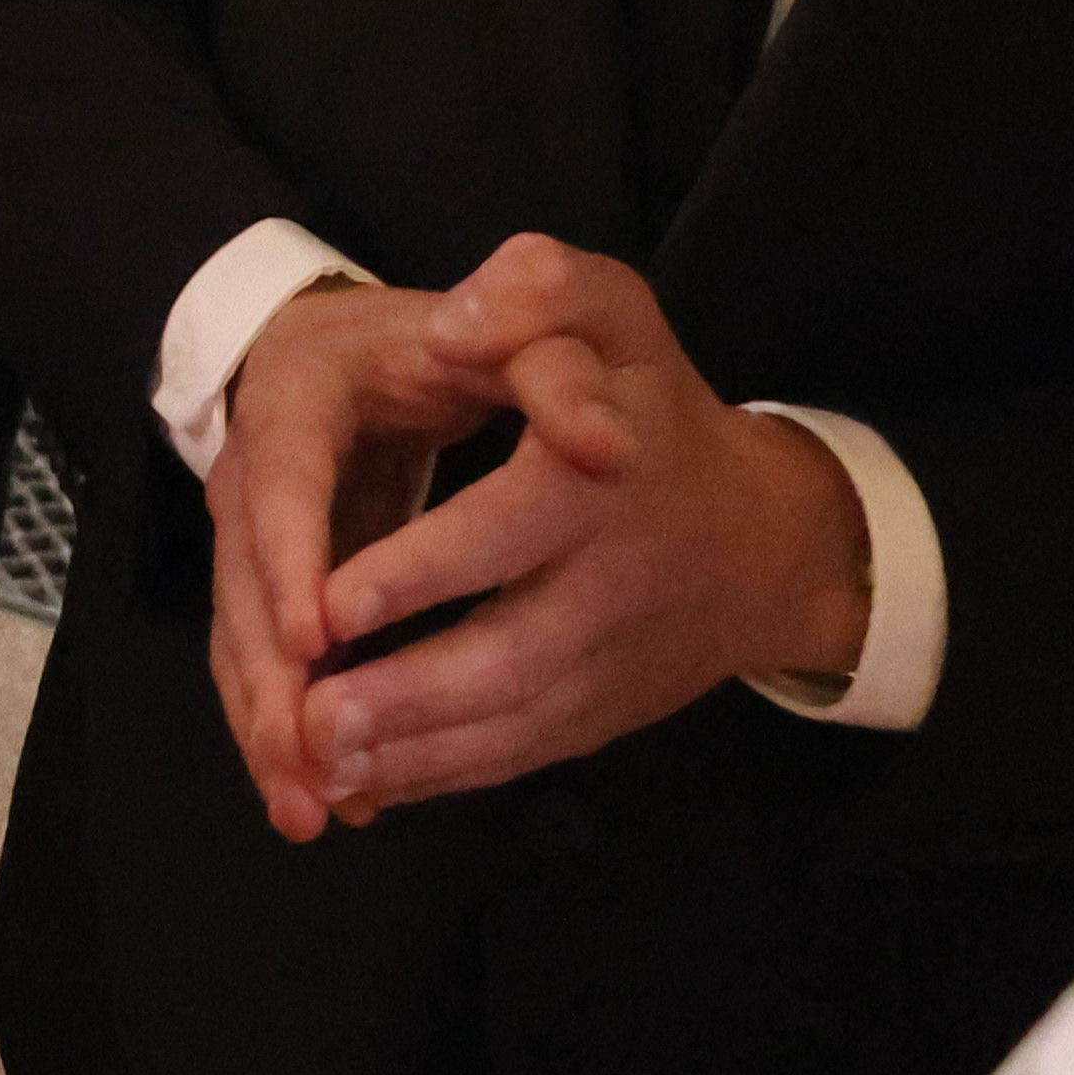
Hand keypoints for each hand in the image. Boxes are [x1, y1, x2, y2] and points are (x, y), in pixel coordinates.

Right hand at [204, 279, 531, 841]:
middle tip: (305, 758)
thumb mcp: (519, 330)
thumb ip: (560, 364)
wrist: (389, 348)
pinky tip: (327, 800)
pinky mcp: (268, 582)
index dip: (292, 554)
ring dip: (266, 724)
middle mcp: (253, 465)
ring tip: (309, 810)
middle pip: (243, 578)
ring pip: (242, 634)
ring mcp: (251, 530)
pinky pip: (263, 661)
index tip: (319, 634)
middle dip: (269, 675)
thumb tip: (606, 443)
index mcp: (300, 393)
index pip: (284, 476)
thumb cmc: (461, 340)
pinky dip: (284, 729)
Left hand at [287, 239, 872, 826]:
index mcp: (602, 483)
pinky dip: (439, 775)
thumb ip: (539, 291)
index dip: (418, 572)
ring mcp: (610, 664)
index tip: (326, 605)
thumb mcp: (612, 311)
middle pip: (505, 656)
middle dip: (401, 695)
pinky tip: (364, 783)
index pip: (506, 532)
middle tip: (305, 718)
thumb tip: (457, 319)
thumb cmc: (656, 401)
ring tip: (315, 761)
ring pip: (505, 724)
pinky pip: (516, 754)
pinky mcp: (601, 715)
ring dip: (408, 753)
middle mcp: (613, 585)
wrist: (768, 537)